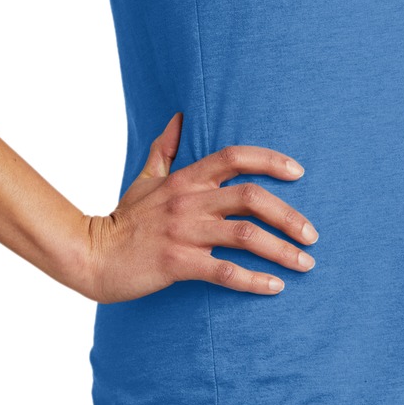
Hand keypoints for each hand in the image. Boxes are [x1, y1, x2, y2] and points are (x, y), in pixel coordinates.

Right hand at [84, 111, 316, 304]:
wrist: (92, 255)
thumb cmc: (124, 219)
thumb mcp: (145, 179)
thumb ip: (165, 149)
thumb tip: (178, 117)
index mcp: (185, 179)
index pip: (235, 157)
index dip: (271, 160)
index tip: (299, 172)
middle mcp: (189, 202)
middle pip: (252, 199)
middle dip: (289, 215)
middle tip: (312, 234)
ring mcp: (184, 233)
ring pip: (246, 236)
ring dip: (282, 250)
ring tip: (305, 263)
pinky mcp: (178, 264)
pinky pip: (225, 272)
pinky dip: (254, 281)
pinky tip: (275, 287)